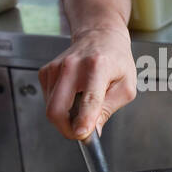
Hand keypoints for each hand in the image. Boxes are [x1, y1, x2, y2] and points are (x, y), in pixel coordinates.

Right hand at [40, 25, 136, 139]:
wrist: (100, 36)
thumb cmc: (116, 60)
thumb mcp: (125, 87)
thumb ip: (108, 110)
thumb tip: (92, 130)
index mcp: (97, 67)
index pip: (88, 100)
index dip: (83, 121)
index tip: (81, 134)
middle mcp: (72, 65)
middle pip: (57, 109)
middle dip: (66, 129)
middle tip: (80, 132)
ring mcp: (56, 68)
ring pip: (51, 108)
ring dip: (65, 117)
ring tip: (81, 107)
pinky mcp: (46, 72)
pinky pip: (48, 100)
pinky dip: (60, 106)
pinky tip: (73, 96)